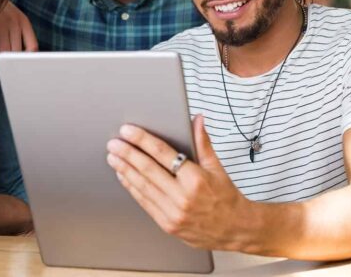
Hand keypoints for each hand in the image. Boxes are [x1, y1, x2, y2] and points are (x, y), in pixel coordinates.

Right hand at [0, 2, 37, 65]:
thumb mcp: (13, 19)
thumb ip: (20, 35)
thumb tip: (25, 58)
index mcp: (23, 21)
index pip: (32, 47)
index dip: (27, 59)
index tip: (21, 65)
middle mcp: (14, 22)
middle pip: (17, 53)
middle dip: (9, 62)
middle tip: (2, 64)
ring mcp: (1, 24)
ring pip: (4, 53)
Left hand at [106, 116, 252, 250]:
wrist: (236, 230)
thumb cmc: (226, 197)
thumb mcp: (217, 168)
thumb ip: (203, 143)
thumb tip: (197, 120)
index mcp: (196, 179)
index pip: (162, 154)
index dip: (142, 140)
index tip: (128, 131)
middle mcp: (183, 196)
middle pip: (147, 169)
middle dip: (127, 154)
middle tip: (114, 143)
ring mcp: (173, 212)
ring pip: (142, 186)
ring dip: (124, 170)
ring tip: (113, 157)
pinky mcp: (167, 224)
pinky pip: (144, 202)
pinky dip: (131, 187)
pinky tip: (124, 176)